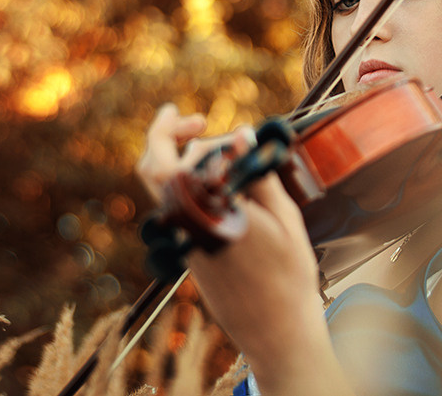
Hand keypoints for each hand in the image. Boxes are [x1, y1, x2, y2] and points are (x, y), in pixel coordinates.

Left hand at [134, 105, 327, 380]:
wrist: (276, 329)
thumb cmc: (287, 273)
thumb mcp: (283, 215)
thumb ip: (256, 173)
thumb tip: (240, 136)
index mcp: (205, 212)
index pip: (165, 161)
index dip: (167, 130)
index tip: (183, 112)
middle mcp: (185, 226)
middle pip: (154, 170)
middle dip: (172, 139)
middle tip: (200, 122)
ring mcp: (184, 242)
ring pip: (167, 189)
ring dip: (188, 162)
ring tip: (226, 152)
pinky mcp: (189, 254)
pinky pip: (180, 208)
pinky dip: (195, 185)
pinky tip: (225, 181)